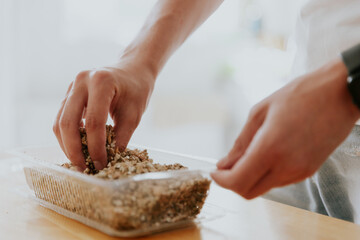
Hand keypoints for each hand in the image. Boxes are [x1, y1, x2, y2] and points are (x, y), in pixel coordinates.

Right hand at [53, 61, 154, 169]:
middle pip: (67, 123)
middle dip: (74, 150)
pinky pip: (61, 118)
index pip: (94, 122)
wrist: (132, 70)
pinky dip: (67, 136)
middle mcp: (81, 81)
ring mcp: (72, 86)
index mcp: (101, 82)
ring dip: (67, 145)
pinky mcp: (68, 94)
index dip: (96, 147)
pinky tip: (78, 148)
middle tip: (84, 167)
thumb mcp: (134, 114)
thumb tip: (108, 162)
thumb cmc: (136, 90)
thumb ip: (120, 137)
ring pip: (59, 122)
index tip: (102, 163)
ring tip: (80, 162)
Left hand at [211, 58, 359, 198]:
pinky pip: (278, 182)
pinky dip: (264, 174)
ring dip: (248, 178)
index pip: (238, 181)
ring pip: (263, 188)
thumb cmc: (299, 95)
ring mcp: (299, 172)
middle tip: (226, 167)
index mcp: (270, 148)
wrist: (340, 94)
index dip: (221, 180)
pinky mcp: (308, 171)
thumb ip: (240, 142)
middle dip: (232, 182)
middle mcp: (286, 166)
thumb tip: (224, 163)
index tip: (215, 171)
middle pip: (248, 192)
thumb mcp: (260, 112)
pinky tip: (264, 156)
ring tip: (245, 156)